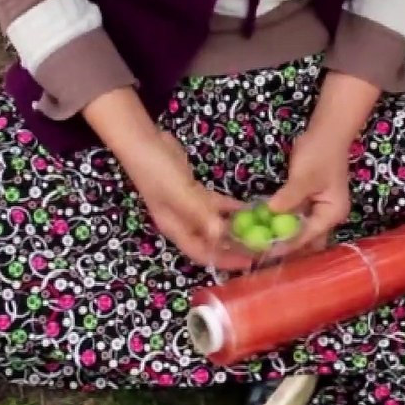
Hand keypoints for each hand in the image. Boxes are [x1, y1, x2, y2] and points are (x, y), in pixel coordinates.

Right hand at [122, 131, 255, 270]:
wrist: (143, 141)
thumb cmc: (157, 171)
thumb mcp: (180, 194)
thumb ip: (201, 214)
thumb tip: (222, 236)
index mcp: (176, 229)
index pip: (203, 254)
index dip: (225, 261)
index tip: (249, 264)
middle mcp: (182, 221)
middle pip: (212, 241)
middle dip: (234, 246)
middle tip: (261, 247)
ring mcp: (187, 206)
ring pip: (215, 223)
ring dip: (235, 227)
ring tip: (260, 229)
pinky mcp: (192, 190)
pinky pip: (215, 205)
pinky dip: (230, 208)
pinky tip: (248, 207)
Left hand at [266, 129, 352, 257]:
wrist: (327, 132)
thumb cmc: (320, 153)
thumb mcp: (305, 176)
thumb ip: (289, 196)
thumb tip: (271, 212)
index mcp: (332, 214)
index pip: (307, 236)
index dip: (286, 244)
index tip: (264, 250)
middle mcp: (327, 217)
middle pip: (306, 240)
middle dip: (285, 246)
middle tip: (260, 250)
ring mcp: (318, 210)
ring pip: (298, 230)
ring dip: (281, 235)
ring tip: (258, 242)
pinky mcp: (308, 203)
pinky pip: (294, 218)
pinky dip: (280, 222)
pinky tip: (263, 224)